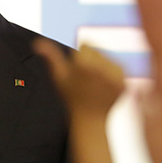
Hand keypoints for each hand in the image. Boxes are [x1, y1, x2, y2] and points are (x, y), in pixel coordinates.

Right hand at [34, 39, 122, 162]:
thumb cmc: (72, 97)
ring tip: (95, 83)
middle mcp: (101, 68)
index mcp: (84, 64)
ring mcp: (115, 76)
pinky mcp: (124, 82)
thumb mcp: (58, 76)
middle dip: (92, 60)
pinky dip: (112, 75)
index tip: (78, 71)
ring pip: (109, 58)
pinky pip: (119, 68)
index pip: (87, 45)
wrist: (90, 118)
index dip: (81, 57)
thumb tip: (37, 43)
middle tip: (86, 79)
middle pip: (99, 51)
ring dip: (103, 67)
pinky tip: (104, 86)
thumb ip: (50, 56)